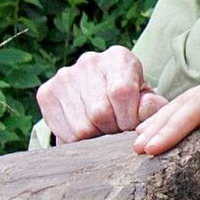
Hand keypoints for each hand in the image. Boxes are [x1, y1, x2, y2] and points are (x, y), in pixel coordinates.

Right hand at [36, 46, 168, 142]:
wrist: (103, 94)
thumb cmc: (132, 101)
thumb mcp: (148, 102)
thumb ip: (153, 108)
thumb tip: (143, 111)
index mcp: (119, 58)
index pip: (121, 93)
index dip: (128, 119)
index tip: (130, 127)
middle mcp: (89, 61)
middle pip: (99, 113)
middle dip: (112, 130)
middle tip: (116, 131)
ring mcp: (64, 76)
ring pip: (80, 126)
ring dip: (94, 138)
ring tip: (102, 130)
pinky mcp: (46, 92)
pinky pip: (62, 131)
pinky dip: (76, 140)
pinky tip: (86, 131)